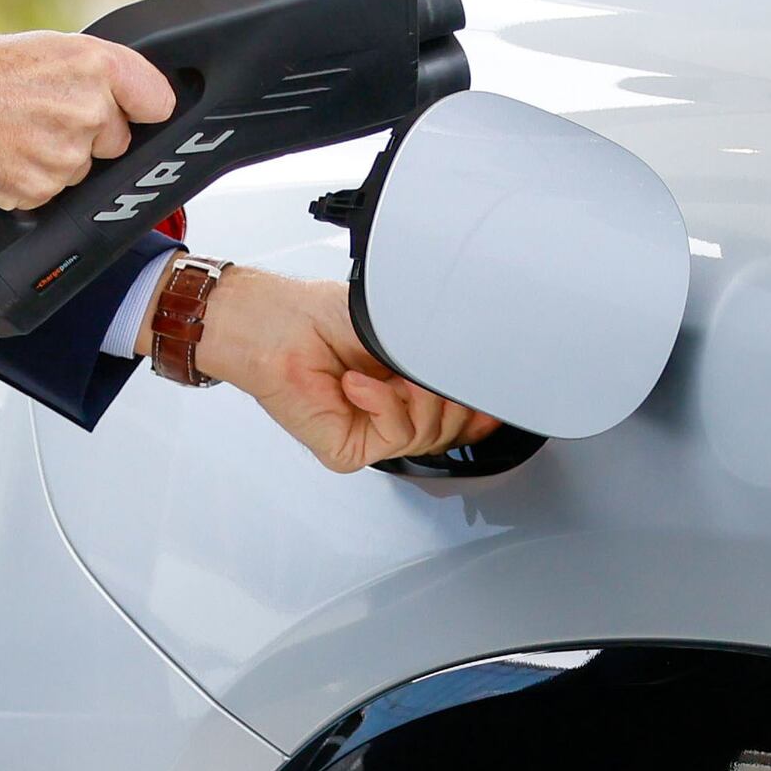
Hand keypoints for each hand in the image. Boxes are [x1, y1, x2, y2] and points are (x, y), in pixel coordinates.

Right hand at [0, 32, 175, 209]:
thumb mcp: (38, 48)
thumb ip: (85, 71)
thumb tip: (112, 89)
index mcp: (93, 66)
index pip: (158, 99)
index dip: (142, 106)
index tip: (135, 111)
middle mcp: (88, 110)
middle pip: (118, 139)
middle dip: (91, 134)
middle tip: (44, 116)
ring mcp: (67, 155)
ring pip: (83, 169)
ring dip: (58, 158)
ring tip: (16, 132)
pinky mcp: (42, 191)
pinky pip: (52, 192)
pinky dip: (31, 180)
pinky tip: (5, 154)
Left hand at [161, 268, 498, 472]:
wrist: (276, 325)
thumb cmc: (322, 318)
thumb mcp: (401, 327)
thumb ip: (439, 351)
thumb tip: (478, 363)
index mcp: (409, 389)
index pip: (462, 417)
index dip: (480, 410)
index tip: (494, 394)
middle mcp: (393, 416)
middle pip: (453, 429)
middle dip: (446, 392)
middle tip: (422, 363)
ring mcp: (372, 436)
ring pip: (429, 433)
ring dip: (413, 394)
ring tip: (384, 368)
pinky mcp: (348, 451)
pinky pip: (394, 436)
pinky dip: (383, 402)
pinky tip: (358, 382)